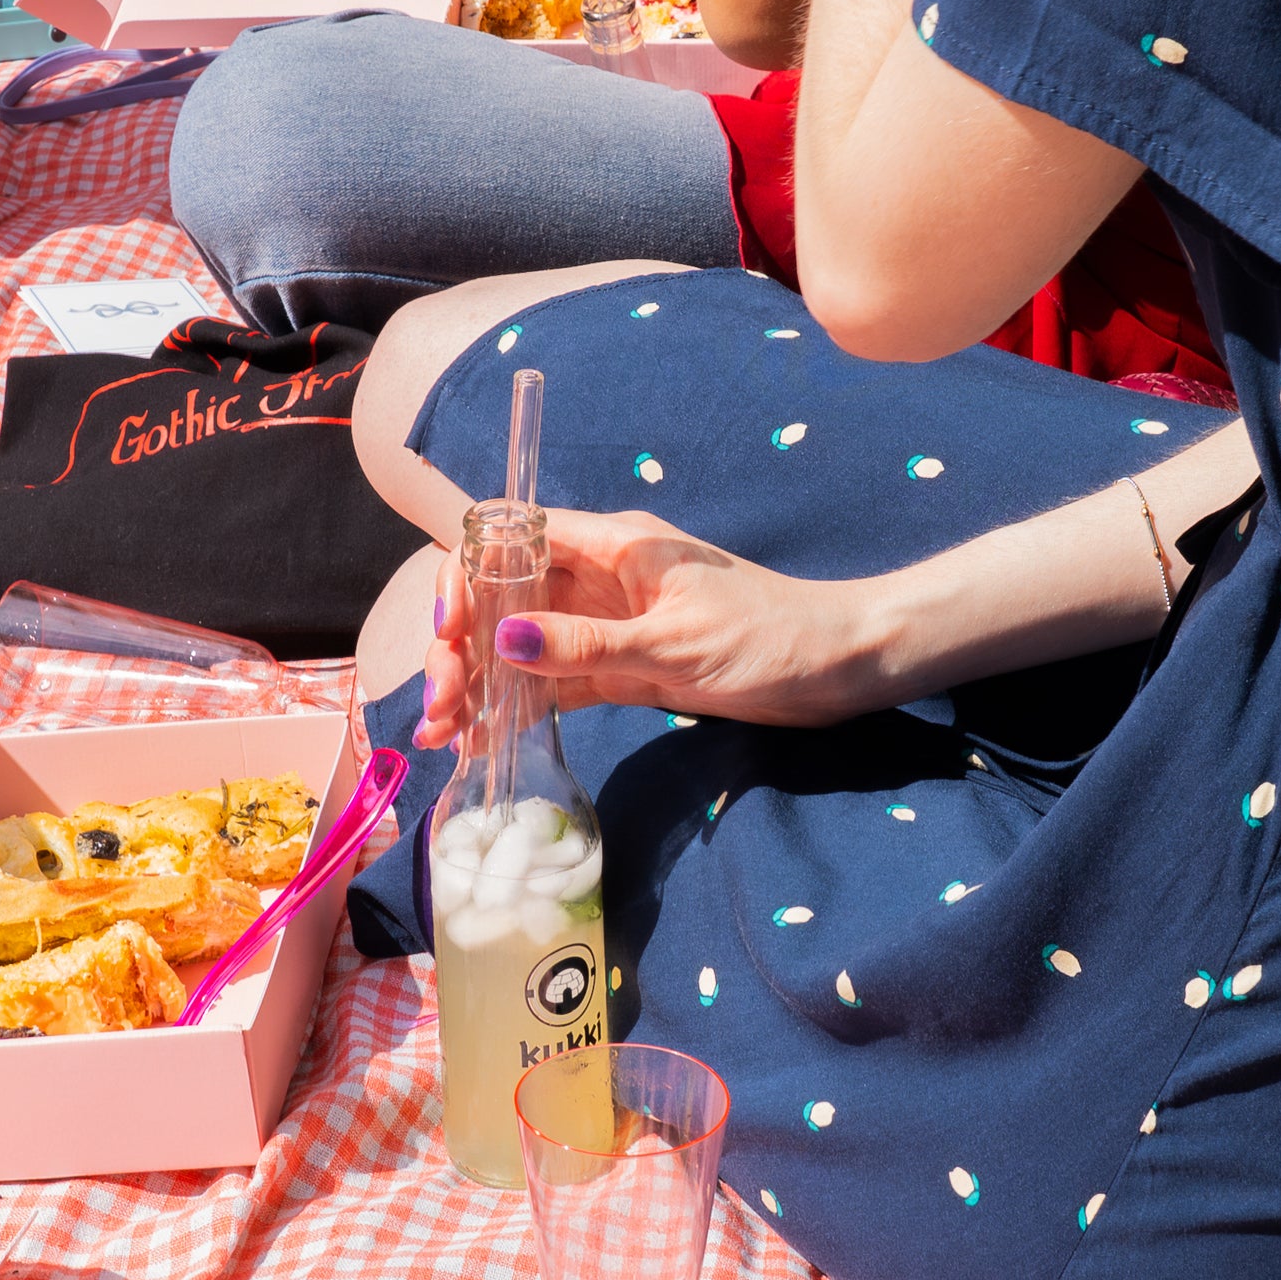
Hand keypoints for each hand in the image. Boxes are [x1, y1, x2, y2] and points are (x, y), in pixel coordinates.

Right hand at [414, 508, 877, 748]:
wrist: (838, 669)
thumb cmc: (772, 637)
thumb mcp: (676, 644)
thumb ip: (588, 645)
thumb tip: (501, 642)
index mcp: (612, 543)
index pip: (508, 538)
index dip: (465, 578)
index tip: (451, 634)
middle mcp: (598, 577)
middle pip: (501, 597)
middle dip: (461, 646)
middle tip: (443, 706)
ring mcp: (606, 624)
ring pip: (519, 645)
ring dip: (479, 684)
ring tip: (445, 736)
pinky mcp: (620, 668)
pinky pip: (552, 682)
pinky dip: (516, 708)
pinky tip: (483, 741)